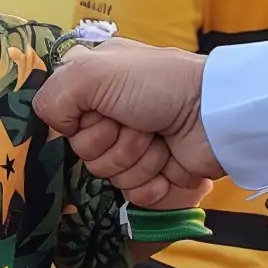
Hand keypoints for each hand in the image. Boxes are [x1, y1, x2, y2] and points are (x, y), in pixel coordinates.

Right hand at [33, 40, 219, 206]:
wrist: (214, 115)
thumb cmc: (158, 84)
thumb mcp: (97, 71)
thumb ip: (55, 95)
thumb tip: (54, 128)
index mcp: (95, 83)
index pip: (60, 117)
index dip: (76, 121)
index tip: (96, 111)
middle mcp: (111, 113)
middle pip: (82, 151)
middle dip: (111, 142)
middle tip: (137, 122)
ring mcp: (133, 145)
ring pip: (108, 176)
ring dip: (136, 160)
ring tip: (158, 138)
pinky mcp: (155, 175)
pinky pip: (133, 196)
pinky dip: (152, 182)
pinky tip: (169, 161)